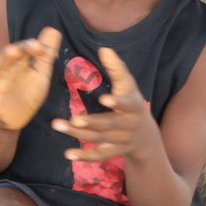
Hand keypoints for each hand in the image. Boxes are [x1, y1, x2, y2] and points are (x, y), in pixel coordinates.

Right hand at [0, 26, 61, 130]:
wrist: (18, 118)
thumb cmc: (28, 92)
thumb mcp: (41, 74)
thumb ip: (45, 54)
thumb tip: (53, 29)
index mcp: (21, 63)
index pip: (25, 51)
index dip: (33, 47)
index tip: (43, 46)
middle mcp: (8, 69)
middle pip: (11, 56)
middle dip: (20, 49)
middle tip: (32, 44)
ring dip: (4, 59)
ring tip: (11, 50)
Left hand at [52, 46, 159, 161]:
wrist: (147, 136)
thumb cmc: (132, 102)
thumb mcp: (129, 85)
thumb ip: (117, 68)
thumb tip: (104, 49)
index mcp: (134, 107)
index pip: (127, 105)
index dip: (117, 102)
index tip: (103, 99)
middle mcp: (129, 126)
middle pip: (109, 125)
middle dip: (90, 122)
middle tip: (72, 118)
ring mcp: (122, 141)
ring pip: (100, 140)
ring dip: (79, 135)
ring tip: (58, 126)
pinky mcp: (114, 152)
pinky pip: (99, 156)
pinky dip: (84, 156)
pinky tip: (68, 154)